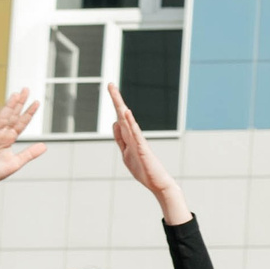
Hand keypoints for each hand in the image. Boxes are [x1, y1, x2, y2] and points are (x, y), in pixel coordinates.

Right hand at [0, 89, 47, 194]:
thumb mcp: (16, 162)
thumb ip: (29, 153)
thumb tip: (45, 145)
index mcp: (9, 139)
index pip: (21, 123)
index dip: (29, 113)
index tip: (37, 102)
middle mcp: (1, 134)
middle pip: (12, 115)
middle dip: (19, 103)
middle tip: (26, 89)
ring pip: (2, 118)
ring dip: (8, 106)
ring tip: (16, 95)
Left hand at [108, 84, 184, 216]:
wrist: (159, 184)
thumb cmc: (145, 171)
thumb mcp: (126, 153)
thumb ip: (120, 138)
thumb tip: (115, 122)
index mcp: (129, 138)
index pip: (119, 118)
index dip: (115, 104)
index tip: (111, 89)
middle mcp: (134, 137)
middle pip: (123, 116)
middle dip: (116, 100)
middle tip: (110, 84)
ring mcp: (139, 142)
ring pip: (128, 122)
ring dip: (121, 108)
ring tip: (115, 94)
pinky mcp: (143, 149)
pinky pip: (135, 134)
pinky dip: (131, 123)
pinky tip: (126, 113)